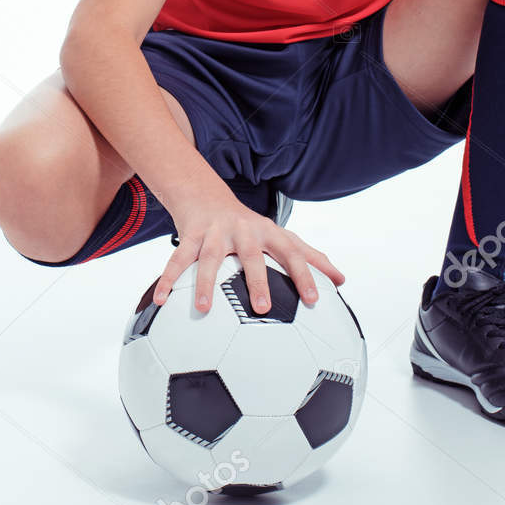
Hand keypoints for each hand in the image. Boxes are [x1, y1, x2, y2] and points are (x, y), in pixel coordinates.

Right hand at [151, 195, 344, 315]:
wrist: (205, 194)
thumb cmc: (249, 225)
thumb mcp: (280, 235)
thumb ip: (311, 257)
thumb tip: (343, 281)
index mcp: (268, 233)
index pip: (292, 253)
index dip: (305, 275)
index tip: (316, 301)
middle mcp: (243, 231)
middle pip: (251, 256)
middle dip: (256, 281)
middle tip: (262, 309)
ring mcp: (215, 232)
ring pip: (209, 258)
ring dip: (205, 284)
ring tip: (203, 310)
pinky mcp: (191, 234)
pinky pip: (178, 259)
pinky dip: (168, 279)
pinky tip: (161, 301)